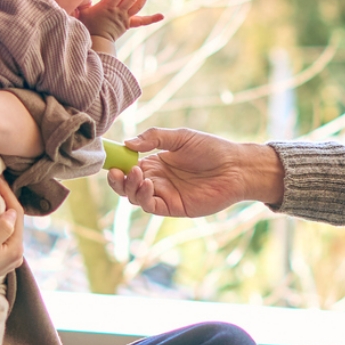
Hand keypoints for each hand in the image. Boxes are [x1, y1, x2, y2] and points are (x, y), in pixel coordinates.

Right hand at [0, 180, 25, 287]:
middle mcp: (15, 254)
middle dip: (6, 199)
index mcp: (15, 250)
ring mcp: (6, 257)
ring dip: (1, 209)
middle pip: (14, 219)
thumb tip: (12, 212)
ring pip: (8, 226)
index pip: (17, 214)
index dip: (8, 193)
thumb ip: (1, 230)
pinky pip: (0, 233)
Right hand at [76, 0, 161, 47]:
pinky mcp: (128, 24)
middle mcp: (118, 12)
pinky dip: (152, 18)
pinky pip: (142, 22)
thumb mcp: (81, 11)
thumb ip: (82, 0)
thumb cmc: (86, 25)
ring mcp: (125, 18)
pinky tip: (161, 15)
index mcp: (107, 7)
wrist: (95, 42)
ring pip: (138, 4)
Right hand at [105, 128, 282, 216]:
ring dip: (129, 188)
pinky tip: (147, 184)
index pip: (127, 165)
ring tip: (136, 174)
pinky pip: (151, 206)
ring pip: (135, 197)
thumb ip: (154, 138)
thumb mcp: (180, 137)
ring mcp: (164, 194)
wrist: (236, 167)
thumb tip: (128, 142)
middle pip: (127, 185)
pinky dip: (143, 197)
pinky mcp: (173, 207)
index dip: (116, 164)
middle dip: (118, 180)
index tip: (109, 159)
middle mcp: (157, 179)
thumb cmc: (211, 149)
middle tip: (119, 171)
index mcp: (156, 162)